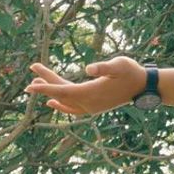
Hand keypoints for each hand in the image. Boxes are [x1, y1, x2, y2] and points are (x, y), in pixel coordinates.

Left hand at [25, 56, 146, 115]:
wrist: (143, 87)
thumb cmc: (132, 72)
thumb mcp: (120, 65)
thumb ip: (104, 67)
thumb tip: (89, 69)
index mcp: (91, 92)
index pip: (62, 91)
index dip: (45, 88)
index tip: (29, 87)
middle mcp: (88, 103)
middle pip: (60, 94)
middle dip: (45, 83)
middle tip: (32, 69)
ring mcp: (90, 107)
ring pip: (64, 100)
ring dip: (50, 91)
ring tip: (36, 81)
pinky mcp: (93, 107)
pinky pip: (71, 108)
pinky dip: (60, 105)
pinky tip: (51, 102)